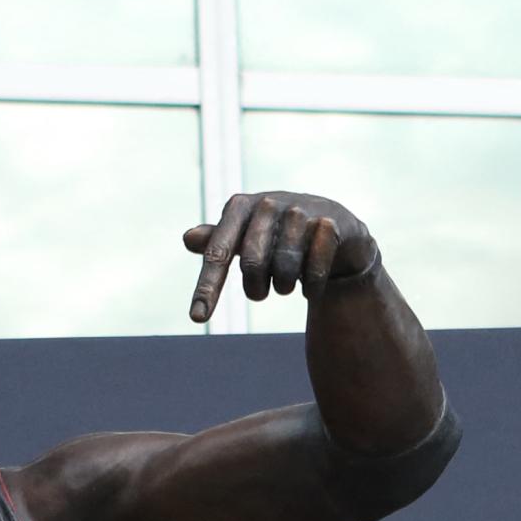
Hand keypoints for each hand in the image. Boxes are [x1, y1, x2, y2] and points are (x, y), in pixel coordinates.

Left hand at [182, 191, 378, 323]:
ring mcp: (301, 211)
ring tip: (288, 282)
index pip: (217, 252)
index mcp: (240, 207)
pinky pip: (314, 271)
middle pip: (252, 264)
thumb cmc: (278, 235)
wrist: (333, 227)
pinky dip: (312, 288)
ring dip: (284, 287)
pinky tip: (312, 284)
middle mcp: (269, 203)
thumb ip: (216, 241)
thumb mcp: (244, 237)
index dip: (207, 287)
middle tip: (261, 292)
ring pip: (285, 270)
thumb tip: (187, 238)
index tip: (197, 318)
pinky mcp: (330, 224)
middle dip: (255, 289)